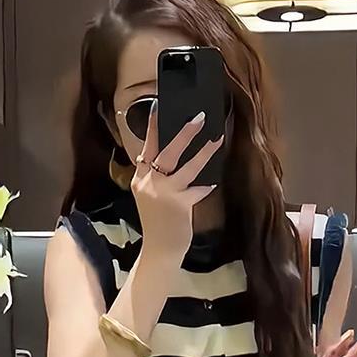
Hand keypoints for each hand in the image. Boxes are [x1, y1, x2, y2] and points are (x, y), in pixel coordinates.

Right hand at [130, 102, 223, 259]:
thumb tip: (177, 157)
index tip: (157, 106)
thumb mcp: (150, 197)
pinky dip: (205, 186)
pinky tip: (212, 183)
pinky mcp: (178, 205)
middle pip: (167, 151)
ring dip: (203, 153)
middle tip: (198, 118)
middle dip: (184, 133)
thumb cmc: (158, 222)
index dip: (151, 127)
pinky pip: (197, 190)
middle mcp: (149, 183)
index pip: (146, 147)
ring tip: (216, 140)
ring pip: (186, 167)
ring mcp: (163, 194)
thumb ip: (157, 178)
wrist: (159, 250)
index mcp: (140, 179)